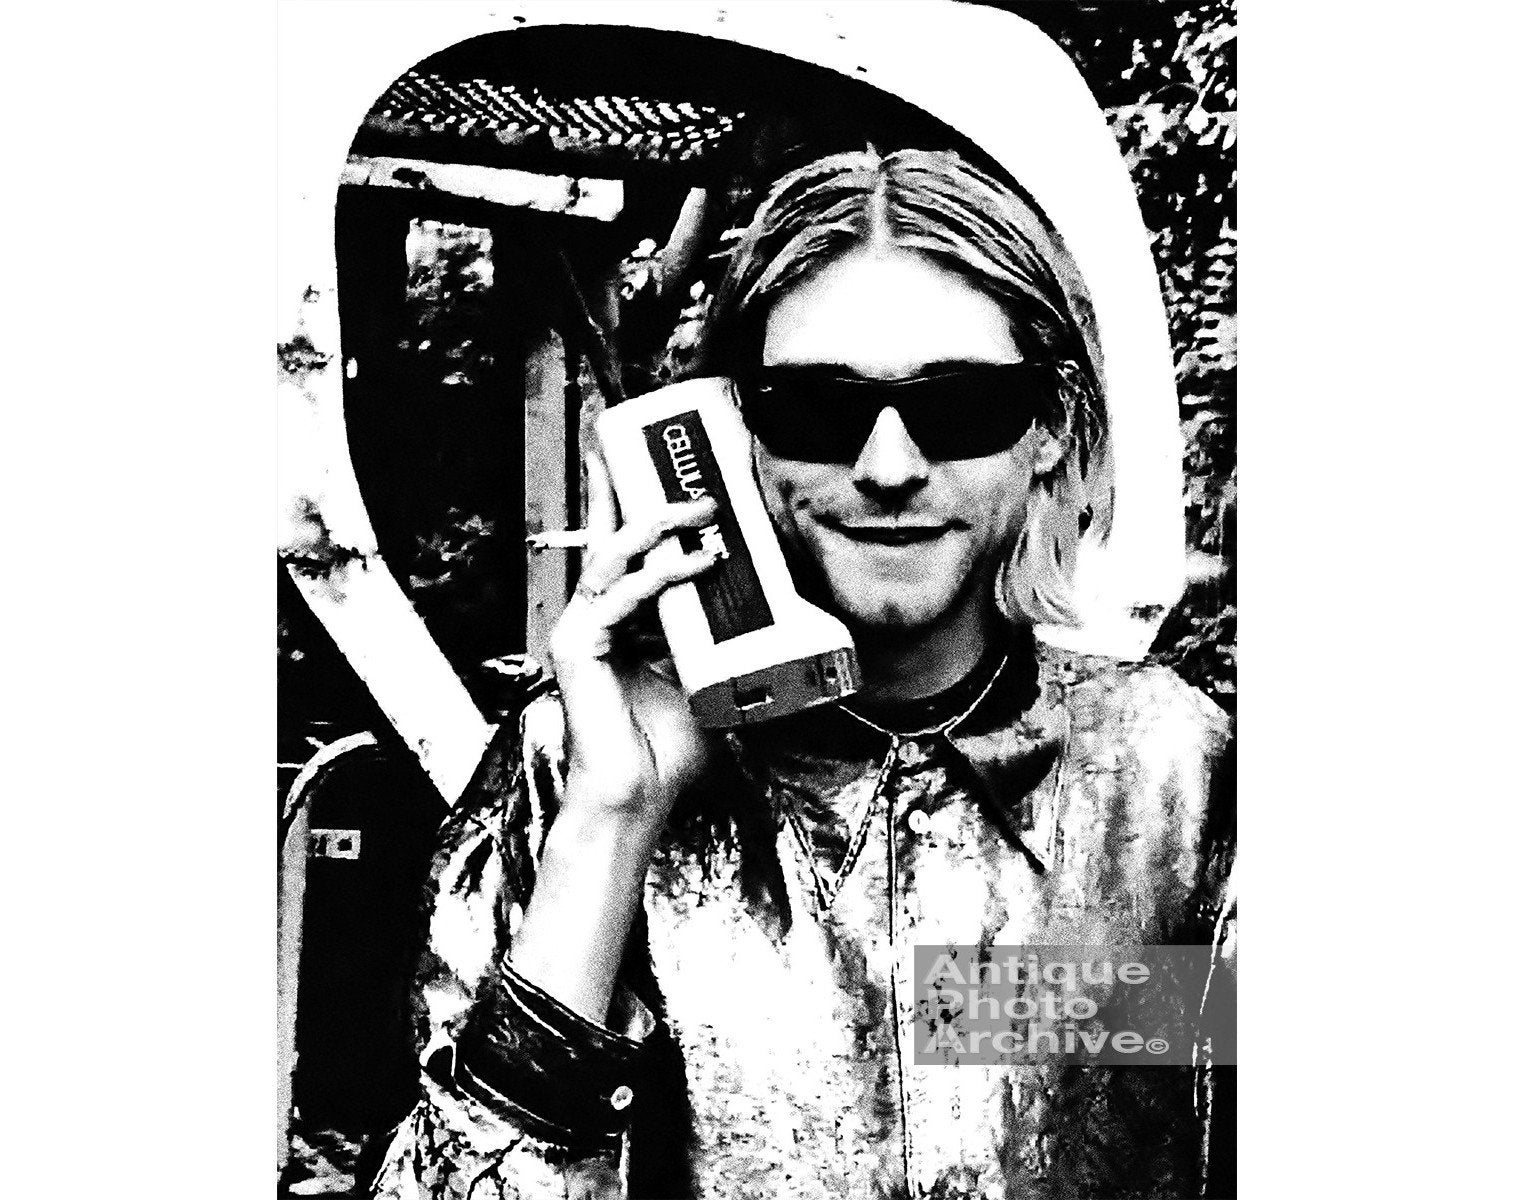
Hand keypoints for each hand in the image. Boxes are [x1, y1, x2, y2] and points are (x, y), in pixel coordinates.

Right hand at [547, 451, 721, 837]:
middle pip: (607, 537)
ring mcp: (580, 629)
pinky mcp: (577, 647)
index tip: (646, 461)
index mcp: (617, 621)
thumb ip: (721, 642)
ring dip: (658, 527)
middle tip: (692, 481)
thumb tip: (772, 617)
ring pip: (613, 556)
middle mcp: (593, 618)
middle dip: (641, 496)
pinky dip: (660, 577)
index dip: (630, 502)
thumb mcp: (706, 679)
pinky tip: (695, 566)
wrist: (637, 797)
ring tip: (701, 512)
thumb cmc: (665, 749)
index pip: (623, 549)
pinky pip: (620, 595)